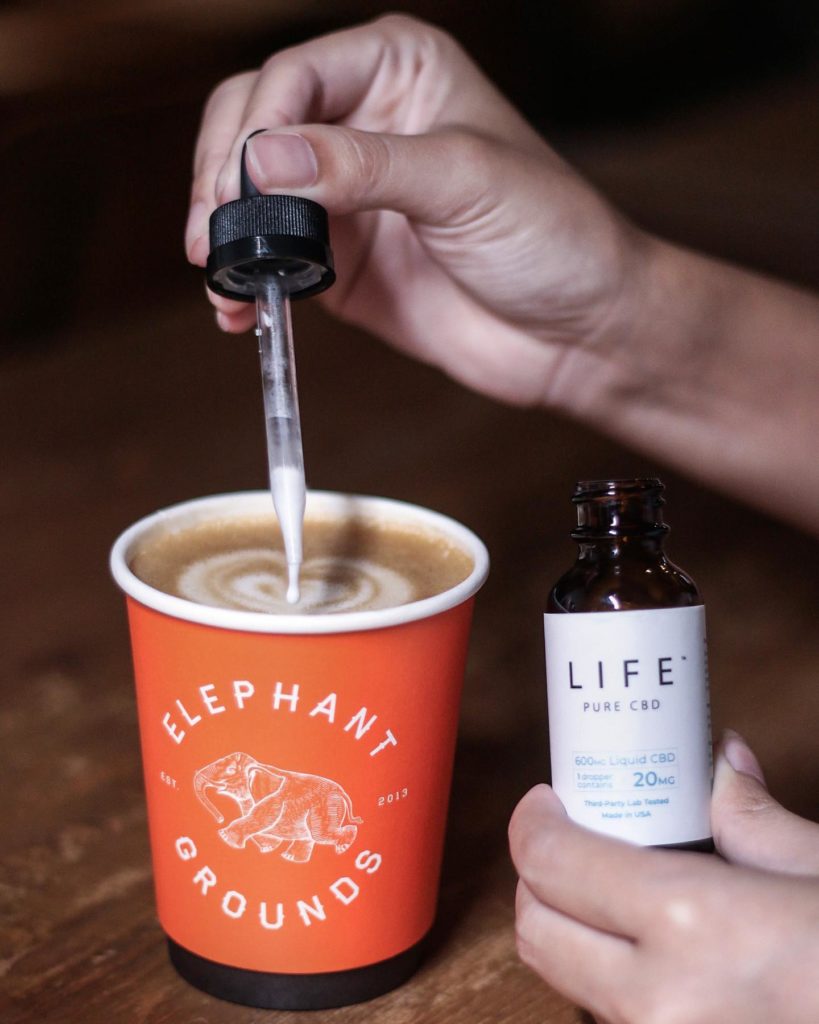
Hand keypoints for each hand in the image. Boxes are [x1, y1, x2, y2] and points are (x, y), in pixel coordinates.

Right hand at [185, 14, 641, 404]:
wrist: (577, 334)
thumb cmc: (551, 236)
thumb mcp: (464, 182)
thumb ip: (364, 166)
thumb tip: (264, 158)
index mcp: (398, 69)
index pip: (293, 75)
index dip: (257, 126)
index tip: (245, 184)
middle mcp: (363, 124)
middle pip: (254, 124)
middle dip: (223, 175)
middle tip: (215, 233)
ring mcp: (347, 197)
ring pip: (251, 192)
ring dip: (224, 230)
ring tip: (219, 274)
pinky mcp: (340, 261)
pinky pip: (271, 258)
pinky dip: (245, 281)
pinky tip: (238, 307)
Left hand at [509, 731, 818, 1023]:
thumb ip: (755, 819)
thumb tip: (721, 760)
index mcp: (694, 926)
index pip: (553, 863)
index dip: (533, 822)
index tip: (546, 800)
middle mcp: (661, 1004)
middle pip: (537, 930)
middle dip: (540, 877)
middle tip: (572, 839)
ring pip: (568, 982)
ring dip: (572, 932)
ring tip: (614, 893)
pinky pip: (613, 1023)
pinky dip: (613, 983)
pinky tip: (657, 955)